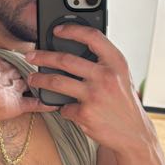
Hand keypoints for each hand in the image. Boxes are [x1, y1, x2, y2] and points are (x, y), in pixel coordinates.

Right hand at [0, 55, 58, 121]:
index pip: (8, 61)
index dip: (11, 66)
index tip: (14, 67)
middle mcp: (8, 73)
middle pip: (23, 72)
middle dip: (29, 75)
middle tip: (37, 76)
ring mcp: (15, 88)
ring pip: (33, 85)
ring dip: (40, 86)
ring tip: (50, 88)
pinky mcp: (19, 104)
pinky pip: (37, 104)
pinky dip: (47, 105)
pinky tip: (57, 106)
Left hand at [24, 25, 156, 152]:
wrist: (134, 134)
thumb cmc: (124, 103)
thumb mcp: (121, 77)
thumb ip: (103, 63)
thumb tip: (76, 48)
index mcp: (116, 63)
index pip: (92, 37)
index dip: (72, 30)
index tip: (57, 30)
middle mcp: (106, 77)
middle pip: (66, 60)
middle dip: (43, 56)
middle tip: (30, 56)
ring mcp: (95, 96)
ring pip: (57, 82)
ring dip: (40, 79)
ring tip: (32, 79)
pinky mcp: (85, 114)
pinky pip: (64, 107)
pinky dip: (61, 108)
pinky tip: (63, 108)